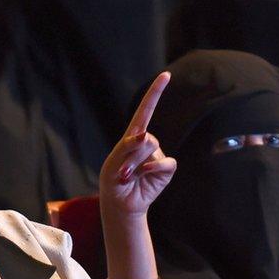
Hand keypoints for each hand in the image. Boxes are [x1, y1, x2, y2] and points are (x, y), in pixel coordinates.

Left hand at [100, 72, 175, 217]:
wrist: (120, 203)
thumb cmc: (113, 181)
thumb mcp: (112, 163)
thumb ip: (127, 147)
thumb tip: (146, 136)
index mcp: (132, 136)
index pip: (145, 110)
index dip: (155, 92)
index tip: (166, 75)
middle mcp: (147, 143)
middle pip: (146, 137)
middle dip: (131, 154)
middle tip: (122, 172)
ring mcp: (158, 155)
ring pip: (152, 149)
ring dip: (136, 163)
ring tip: (127, 176)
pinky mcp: (166, 169)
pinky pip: (166, 163)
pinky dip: (153, 168)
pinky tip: (143, 176)